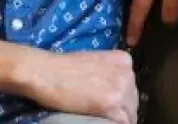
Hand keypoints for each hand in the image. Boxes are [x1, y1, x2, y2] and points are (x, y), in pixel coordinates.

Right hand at [0, 40, 138, 123]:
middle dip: (121, 110)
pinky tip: (101, 122)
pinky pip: (123, 123)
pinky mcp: (111, 104)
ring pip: (130, 114)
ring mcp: (121, 88)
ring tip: (102, 119)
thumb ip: (109, 74)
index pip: (131, 87)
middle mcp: (127, 72)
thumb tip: (114, 92)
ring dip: (119, 119)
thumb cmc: (63, 67)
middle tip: (104, 114)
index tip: (111, 106)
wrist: (46, 71)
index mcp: (124, 60)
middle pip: (132, 101)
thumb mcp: (95, 62)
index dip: (122, 99)